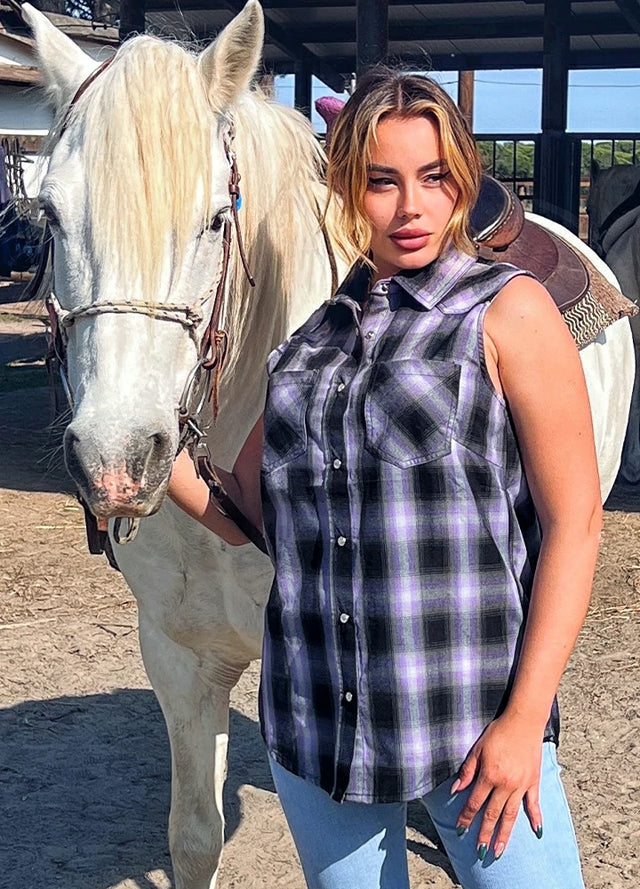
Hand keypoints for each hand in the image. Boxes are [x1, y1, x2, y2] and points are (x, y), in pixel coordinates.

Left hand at [452, 713, 544, 859]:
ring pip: (511, 815)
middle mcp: (506, 784)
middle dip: (485, 833)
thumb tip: (456, 789)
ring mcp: (522, 785)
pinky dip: (535, 818)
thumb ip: (467, 770)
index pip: (475, 802)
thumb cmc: (498, 732)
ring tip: (499, 851)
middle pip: (493, 814)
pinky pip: (534, 804)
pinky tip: (536, 832)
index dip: (467, 817)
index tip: (460, 830)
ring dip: (504, 834)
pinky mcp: (534, 782)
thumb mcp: (477, 748)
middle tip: (480, 851)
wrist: (523, 721)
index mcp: (490, 775)